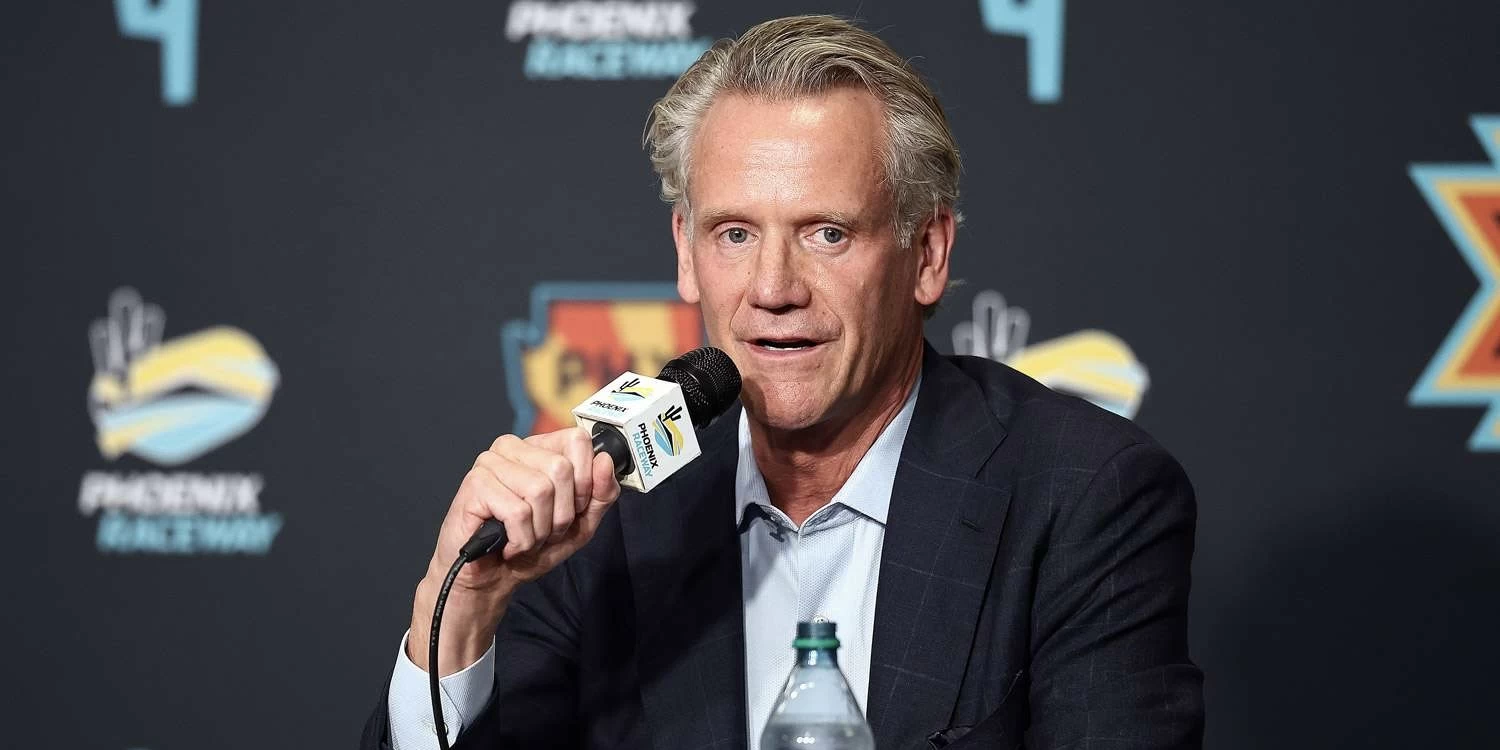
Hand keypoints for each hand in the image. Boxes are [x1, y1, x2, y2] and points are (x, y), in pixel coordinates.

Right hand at [407, 426, 620, 674]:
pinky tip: (508, 543)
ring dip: (540, 529)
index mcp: (540, 447)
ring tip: (525, 537)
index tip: (572, 508)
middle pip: (561, 468)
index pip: (577, 441)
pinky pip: (517, 511)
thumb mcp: (580, 523)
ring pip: (540, 490)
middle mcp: (514, 447)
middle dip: (561, 513)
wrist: (491, 578)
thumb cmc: (531, 545)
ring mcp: (491, 462)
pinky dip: (521, 538)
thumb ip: (601, 494)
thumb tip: (606, 460)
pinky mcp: (475, 484)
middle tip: (544, 530)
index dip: (585, 482)